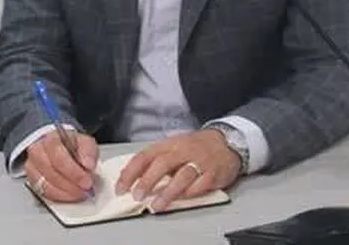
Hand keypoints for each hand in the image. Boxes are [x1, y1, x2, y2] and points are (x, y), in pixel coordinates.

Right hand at [23, 130, 99, 202]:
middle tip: (85, 188)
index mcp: (51, 139)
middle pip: (51, 172)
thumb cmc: (70, 144)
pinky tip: (69, 194)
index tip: (87, 180)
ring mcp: (32, 166)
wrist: (58, 146)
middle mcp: (37, 151)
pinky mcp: (32, 180)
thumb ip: (88, 151)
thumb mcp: (84, 142)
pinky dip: (59, 196)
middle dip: (71, 184)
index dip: (73, 172)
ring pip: (45, 184)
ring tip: (79, 192)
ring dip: (65, 192)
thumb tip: (88, 164)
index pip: (59, 156)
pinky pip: (43, 192)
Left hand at [114, 129, 240, 211]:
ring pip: (181, 176)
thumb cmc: (196, 146)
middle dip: (147, 181)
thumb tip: (131, 175)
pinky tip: (180, 200)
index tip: (121, 186)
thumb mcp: (173, 147)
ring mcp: (199, 162)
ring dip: (167, 192)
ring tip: (156, 206)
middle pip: (162, 164)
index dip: (131, 171)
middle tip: (136, 196)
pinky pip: (200, 184)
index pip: (145, 155)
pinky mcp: (213, 173)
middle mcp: (183, 151)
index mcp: (169, 144)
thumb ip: (154, 159)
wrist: (227, 141)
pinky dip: (189, 193)